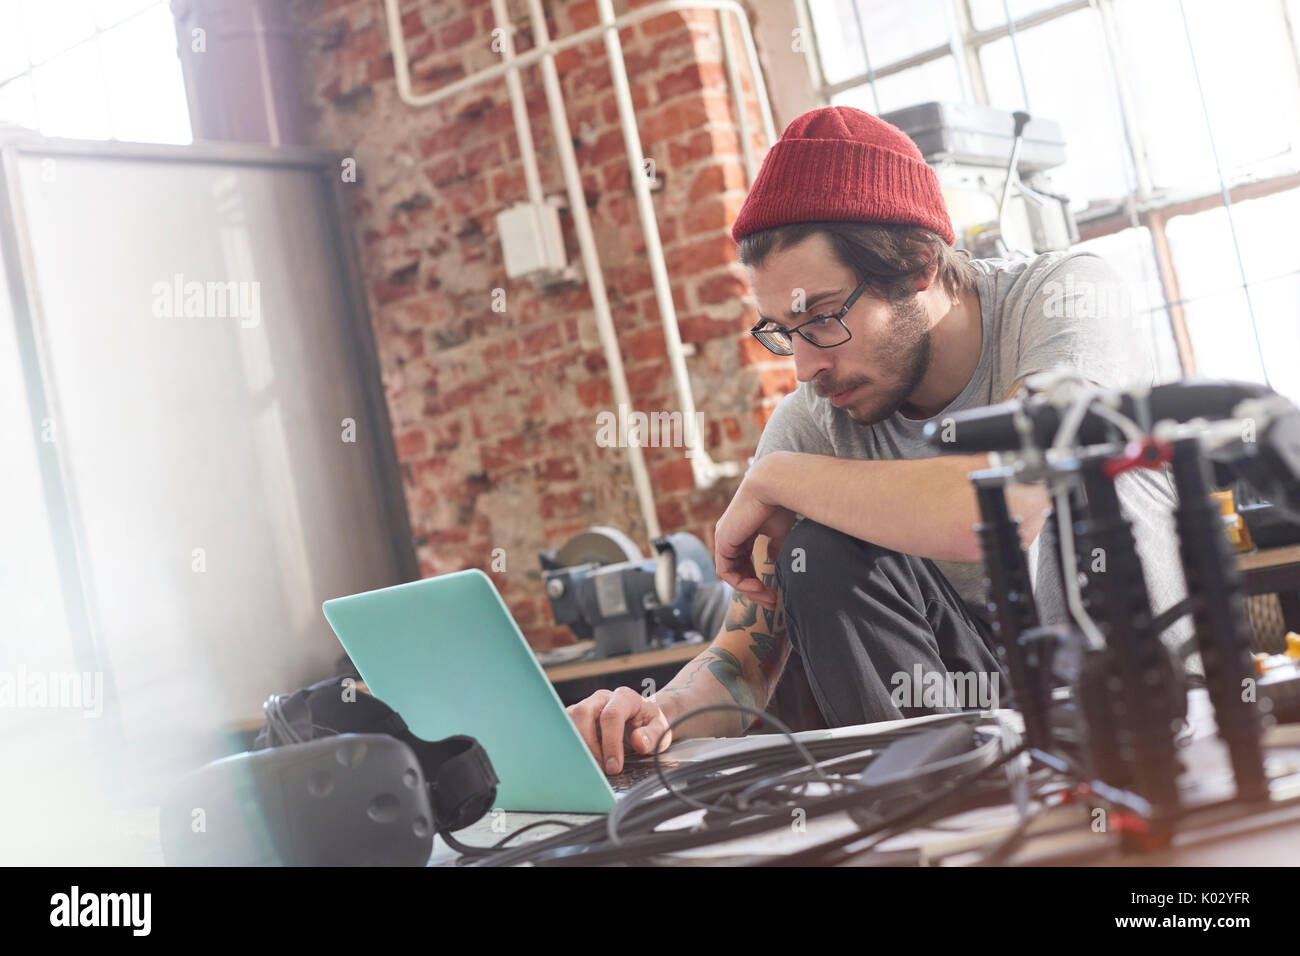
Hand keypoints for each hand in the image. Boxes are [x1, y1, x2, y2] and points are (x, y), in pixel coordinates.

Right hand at [565, 687, 672, 774]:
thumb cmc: (650, 725)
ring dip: (576, 746)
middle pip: (583, 713)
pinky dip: (569, 746)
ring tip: (590, 766)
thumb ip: (653, 735)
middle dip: (589, 745)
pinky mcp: (576, 718)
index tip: (614, 767)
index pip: (611, 715)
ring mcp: (586, 706)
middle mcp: (602, 698)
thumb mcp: (661, 731)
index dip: (611, 743)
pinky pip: (564, 728)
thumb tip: (638, 741)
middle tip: (600, 768)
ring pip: (569, 719)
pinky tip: (581, 762)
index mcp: (624, 698)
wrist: (642, 720)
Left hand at [713, 456, 795, 612]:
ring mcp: (724, 538)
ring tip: (769, 599)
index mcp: (741, 532)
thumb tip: (774, 561)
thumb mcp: (779, 531)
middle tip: (772, 604)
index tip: (775, 594)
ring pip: (732, 575)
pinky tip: (759, 587)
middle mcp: (729, 535)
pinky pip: (726, 572)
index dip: (759, 580)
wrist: (775, 486)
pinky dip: (742, 583)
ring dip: (750, 590)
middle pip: (738, 571)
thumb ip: (775, 547)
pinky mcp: (723, 541)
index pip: (745, 562)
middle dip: (755, 590)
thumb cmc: (780, 504)